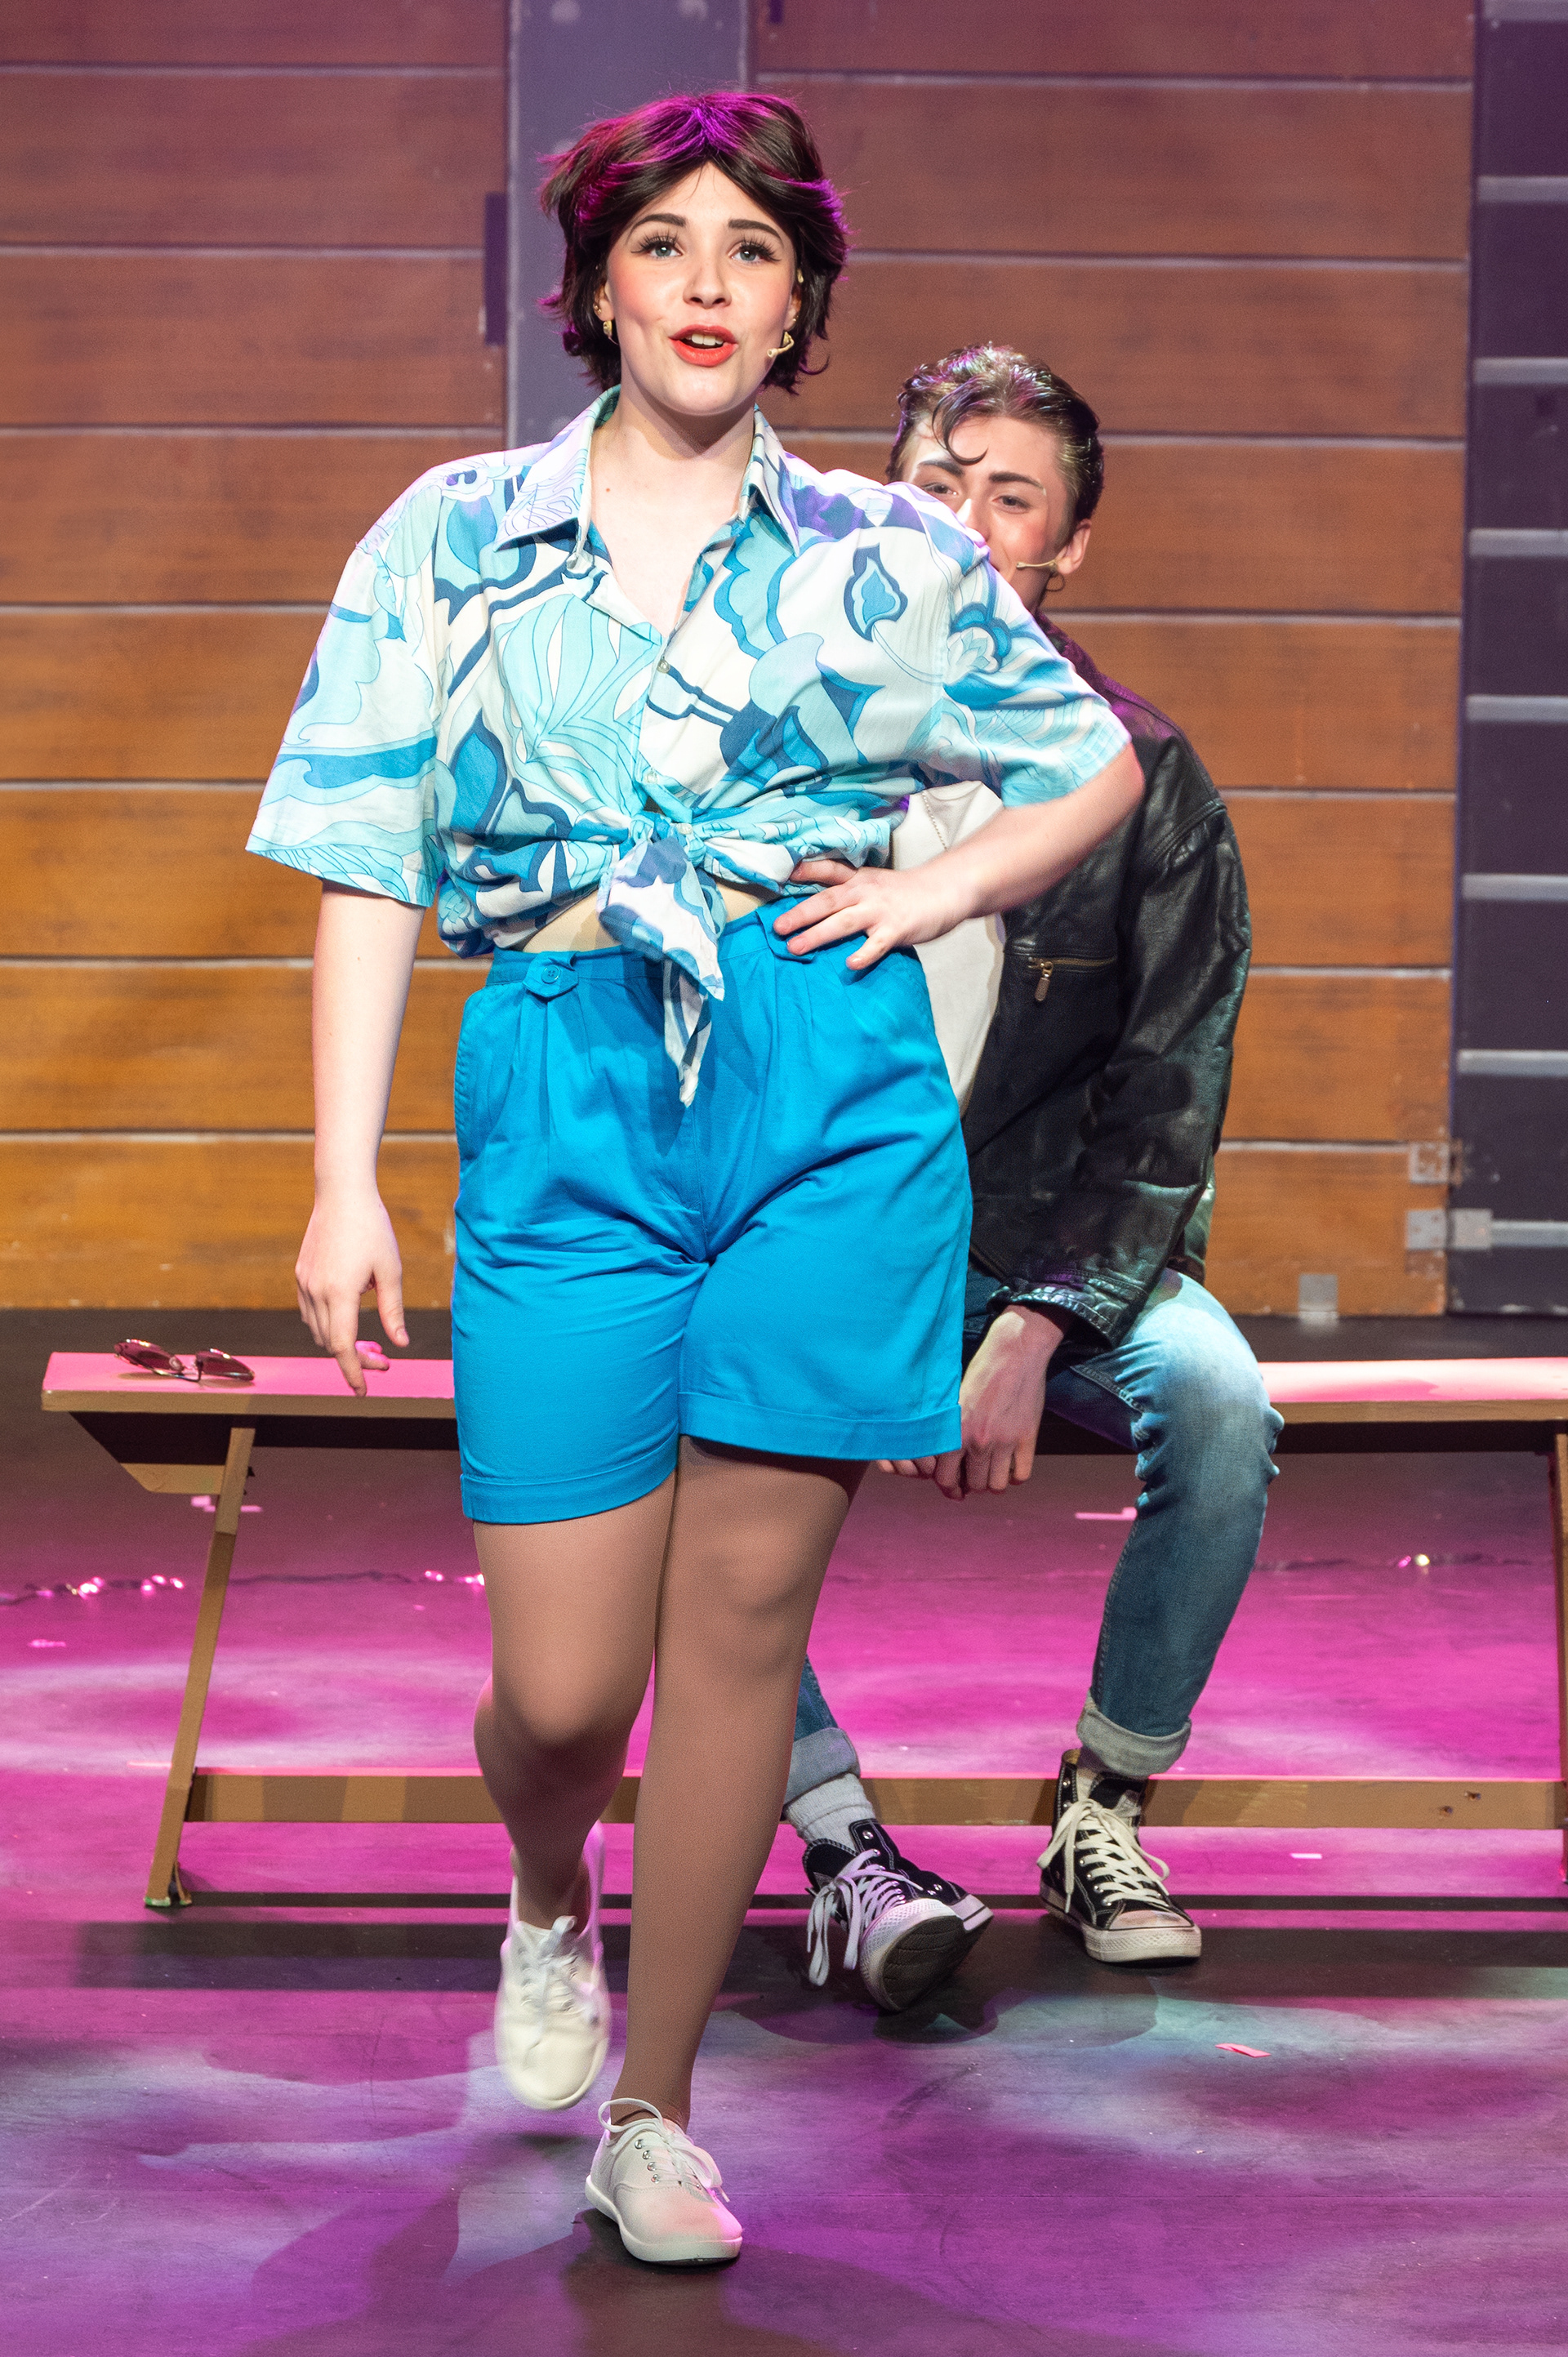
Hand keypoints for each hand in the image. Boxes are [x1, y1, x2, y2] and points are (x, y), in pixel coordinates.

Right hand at [295, 1186, 408, 1395]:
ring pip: (318, 1331)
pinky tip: (349, 1318)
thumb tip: (400, 1345)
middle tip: (384, 1361)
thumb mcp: (391, 1270)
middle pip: (331, 1343)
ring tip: (371, 1342)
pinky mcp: (301, 1275)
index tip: (363, 1391)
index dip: (353, 1372)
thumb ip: (393, 1311)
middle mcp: (316, 1292)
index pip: (342, 1347)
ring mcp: (304, 1283)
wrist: (341, 1193)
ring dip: (340, 1343)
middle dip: (355, 1358)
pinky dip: (328, 1325)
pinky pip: (310, 1313)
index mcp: (339, 1293)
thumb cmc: (373, 1228)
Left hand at [772, 859, 972, 969]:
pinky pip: (877, 945)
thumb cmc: (905, 892)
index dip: (806, 871)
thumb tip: (816, 908)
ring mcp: (880, 911)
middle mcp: (865, 892)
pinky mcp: (897, 929)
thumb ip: (849, 893)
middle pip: (827, 901)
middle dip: (800, 914)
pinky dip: (863, 954)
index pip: (829, 871)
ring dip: (818, 935)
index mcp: (859, 879)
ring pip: (844, 922)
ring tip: (795, 948)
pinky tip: (850, 965)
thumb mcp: (875, 883)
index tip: (784, 875)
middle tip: (777, 928)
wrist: (945, 891)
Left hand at [932, 1306, 1065, 1499]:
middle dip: (972, 1484)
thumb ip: (949, 1430)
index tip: (954, 1485)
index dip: (948, 1486)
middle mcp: (979, 1440)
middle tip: (975, 1476)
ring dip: (994, 1483)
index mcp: (955, 1431)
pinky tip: (1013, 1466)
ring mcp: (1005, 1441)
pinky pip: (1022, 1475)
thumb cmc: (980, 1372)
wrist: (1014, 1353)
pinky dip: (1016, 1477)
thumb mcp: (954, 1400)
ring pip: (997, 1485)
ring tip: (993, 1472)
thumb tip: (945, 1458)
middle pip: (974, 1485)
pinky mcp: (1028, 1437)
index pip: (944, 1478)